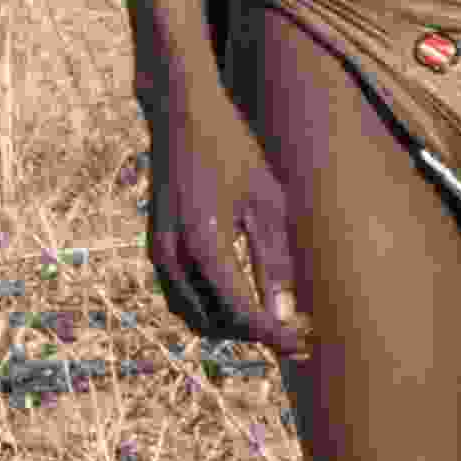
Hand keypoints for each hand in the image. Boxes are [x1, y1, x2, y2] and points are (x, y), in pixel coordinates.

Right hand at [145, 95, 308, 360]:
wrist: (182, 116)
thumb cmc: (234, 151)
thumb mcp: (267, 202)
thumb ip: (275, 262)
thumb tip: (285, 316)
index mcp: (204, 243)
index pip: (240, 312)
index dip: (274, 336)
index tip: (306, 344)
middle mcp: (171, 255)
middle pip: (214, 323)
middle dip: (255, 336)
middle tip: (298, 336)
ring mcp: (157, 252)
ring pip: (193, 316)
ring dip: (231, 328)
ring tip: (275, 324)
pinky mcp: (155, 247)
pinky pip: (180, 297)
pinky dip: (210, 310)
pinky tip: (244, 302)